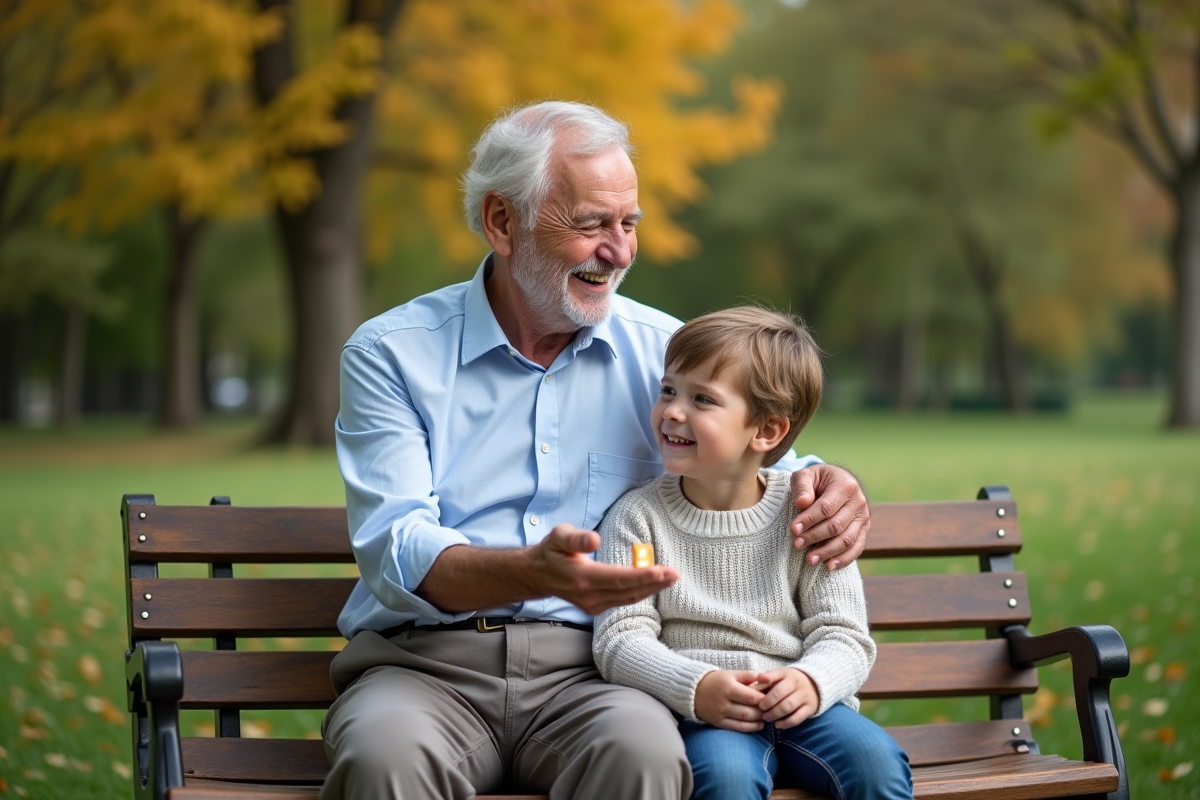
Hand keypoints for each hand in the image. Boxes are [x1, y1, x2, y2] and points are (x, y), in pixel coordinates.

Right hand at [533, 524, 677, 615]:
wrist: (537, 575)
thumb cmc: (551, 551)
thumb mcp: (558, 537)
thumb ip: (576, 538)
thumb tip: (595, 539)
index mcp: (582, 578)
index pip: (619, 579)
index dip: (643, 576)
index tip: (663, 571)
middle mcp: (589, 596)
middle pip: (628, 592)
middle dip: (654, 583)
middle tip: (675, 574)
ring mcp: (592, 605)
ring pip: (628, 599)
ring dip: (650, 589)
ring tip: (669, 579)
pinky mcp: (595, 607)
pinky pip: (622, 601)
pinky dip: (639, 593)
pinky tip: (652, 584)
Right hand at [694, 670, 768, 730]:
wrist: (692, 691)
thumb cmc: (714, 680)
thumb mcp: (730, 673)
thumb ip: (747, 675)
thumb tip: (765, 677)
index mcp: (728, 687)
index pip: (751, 696)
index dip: (764, 699)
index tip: (771, 698)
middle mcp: (724, 702)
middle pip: (749, 710)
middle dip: (763, 711)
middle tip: (771, 710)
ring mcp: (721, 714)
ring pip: (744, 720)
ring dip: (758, 720)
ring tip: (767, 717)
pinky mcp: (718, 723)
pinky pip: (737, 728)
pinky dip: (749, 728)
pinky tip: (758, 725)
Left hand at [757, 668, 819, 728]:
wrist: (814, 684)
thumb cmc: (789, 682)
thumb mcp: (779, 676)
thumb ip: (765, 681)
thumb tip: (749, 688)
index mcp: (786, 673)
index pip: (775, 674)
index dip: (766, 680)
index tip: (756, 687)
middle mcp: (796, 683)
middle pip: (780, 693)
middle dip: (767, 702)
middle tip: (760, 708)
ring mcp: (804, 696)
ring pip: (788, 706)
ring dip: (775, 714)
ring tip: (766, 717)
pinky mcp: (810, 708)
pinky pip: (797, 718)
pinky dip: (786, 723)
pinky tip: (777, 725)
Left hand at [791, 464, 868, 570]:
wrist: (836, 481)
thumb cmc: (817, 480)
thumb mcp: (806, 475)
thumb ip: (802, 486)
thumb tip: (802, 503)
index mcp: (845, 485)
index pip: (826, 508)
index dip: (809, 520)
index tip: (793, 529)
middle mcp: (858, 502)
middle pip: (836, 526)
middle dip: (815, 537)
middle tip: (797, 544)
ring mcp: (863, 517)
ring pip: (847, 540)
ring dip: (827, 552)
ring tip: (809, 560)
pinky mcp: (864, 529)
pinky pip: (857, 548)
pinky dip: (844, 559)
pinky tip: (829, 567)